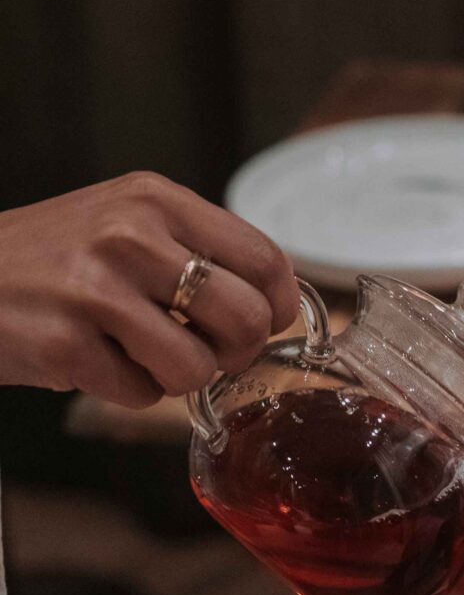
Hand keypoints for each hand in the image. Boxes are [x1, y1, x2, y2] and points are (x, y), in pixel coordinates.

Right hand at [0, 173, 299, 407]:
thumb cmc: (53, 254)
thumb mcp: (125, 219)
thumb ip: (194, 245)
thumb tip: (274, 299)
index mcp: (157, 200)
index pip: (262, 258)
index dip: (280, 304)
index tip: (270, 321)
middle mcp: (132, 237)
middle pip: (246, 318)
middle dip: (238, 350)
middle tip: (210, 351)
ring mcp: (96, 291)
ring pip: (197, 367)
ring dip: (179, 377)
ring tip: (145, 354)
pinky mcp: (65, 345)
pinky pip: (142, 394)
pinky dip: (130, 390)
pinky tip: (98, 361)